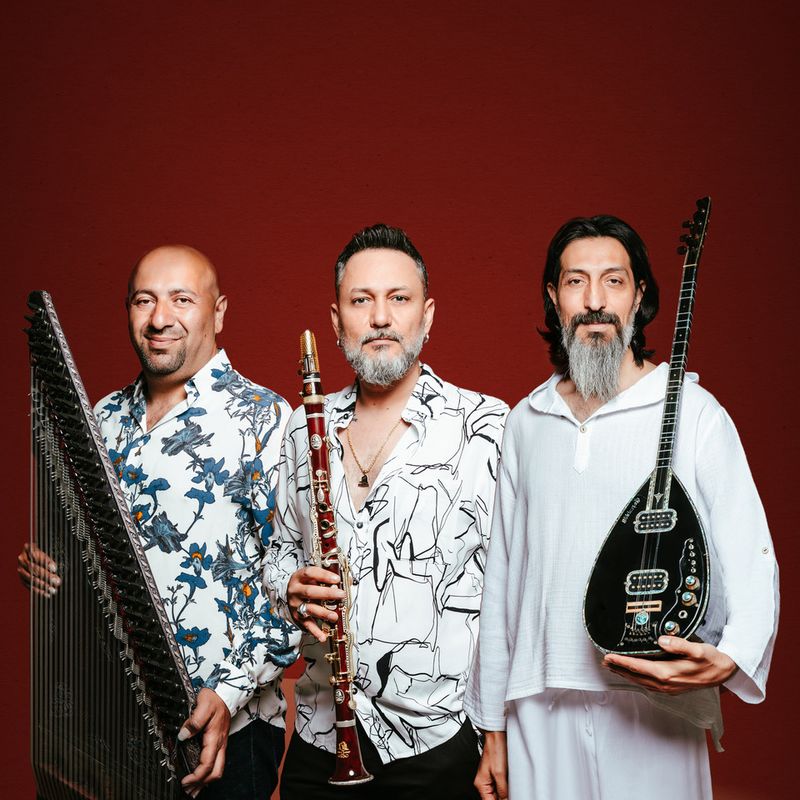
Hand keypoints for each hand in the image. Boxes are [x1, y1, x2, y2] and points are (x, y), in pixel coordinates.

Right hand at [18, 543, 60, 596]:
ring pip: (31, 578)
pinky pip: (29, 586)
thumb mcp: (47, 554)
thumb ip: (49, 561)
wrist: (36, 558)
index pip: (37, 556)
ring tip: (53, 590)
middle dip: (46, 576)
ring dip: (43, 585)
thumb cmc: (44, 555)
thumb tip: (53, 569)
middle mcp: (22, 559)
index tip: (55, 568)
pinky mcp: (22, 579)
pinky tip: (47, 594)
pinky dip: (39, 591)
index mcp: (28, 549)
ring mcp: (21, 570)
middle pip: (34, 568)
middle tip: (57, 581)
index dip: (46, 562)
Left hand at [178, 688, 230, 796]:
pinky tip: (201, 776)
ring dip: (205, 782)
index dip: (196, 776)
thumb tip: (183, 735)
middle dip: (202, 784)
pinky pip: (217, 763)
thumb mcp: (203, 705)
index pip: (207, 764)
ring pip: (217, 769)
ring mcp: (221, 744)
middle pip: (215, 772)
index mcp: (215, 738)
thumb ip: (194, 721)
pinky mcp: (220, 743)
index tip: (184, 780)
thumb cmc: (215, 699)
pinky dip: (208, 773)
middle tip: (188, 790)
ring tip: (193, 790)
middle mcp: (220, 744)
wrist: (226, 693)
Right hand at [286, 565, 344, 641]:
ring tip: (334, 616)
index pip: (310, 573)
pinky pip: (307, 624)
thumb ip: (328, 578)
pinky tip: (323, 635)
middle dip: (327, 594)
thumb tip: (349, 580)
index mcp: (299, 577)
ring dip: (323, 613)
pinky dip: (315, 631)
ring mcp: (296, 604)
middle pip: (310, 592)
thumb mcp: (312, 577)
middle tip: (341, 595)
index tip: (337, 579)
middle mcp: (295, 590)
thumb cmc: (304, 583)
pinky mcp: (297, 617)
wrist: (288, 593)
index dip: (323, 575)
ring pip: (309, 609)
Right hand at [475, 730, 507, 799]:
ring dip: (504, 794)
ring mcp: (489, 778)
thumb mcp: (500, 773)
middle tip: (510, 793)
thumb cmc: (496, 749)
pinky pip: (499, 787)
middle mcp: (483, 782)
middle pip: (493, 798)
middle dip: (503, 798)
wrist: (496, 736)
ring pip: (497, 793)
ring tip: (511, 788)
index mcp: (481, 783)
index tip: (507, 799)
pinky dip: (505, 788)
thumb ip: (502, 790)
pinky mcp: (495, 774)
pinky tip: (511, 785)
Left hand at [603, 636, 737, 694]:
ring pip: (640, 681)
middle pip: (636, 676)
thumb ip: (680, 644)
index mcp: (669, 673)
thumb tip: (662, 640)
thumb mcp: (699, 649)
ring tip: (612, 667)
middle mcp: (666, 683)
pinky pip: (648, 684)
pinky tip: (632, 674)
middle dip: (619, 668)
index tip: (609, 656)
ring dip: (626, 674)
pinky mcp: (671, 688)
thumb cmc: (711, 659)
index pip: (639, 667)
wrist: (724, 673)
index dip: (622, 662)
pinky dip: (636, 678)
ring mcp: (668, 688)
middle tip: (603, 661)